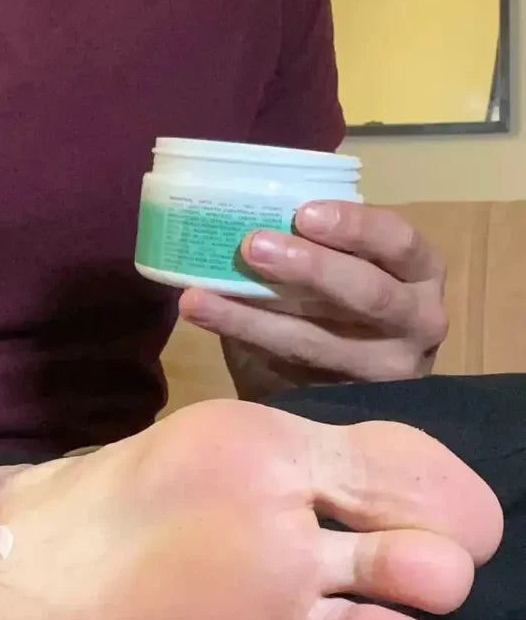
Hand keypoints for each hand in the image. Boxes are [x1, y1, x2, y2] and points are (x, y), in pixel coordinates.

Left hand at [179, 202, 448, 400]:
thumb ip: (311, 247)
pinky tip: (205, 322)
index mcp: (420, 273)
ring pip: (317, 342)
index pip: (399, 241)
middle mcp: (419, 323)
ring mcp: (387, 373)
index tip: (302, 213)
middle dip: (307, 267)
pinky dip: (243, 346)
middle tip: (252, 246)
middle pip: (367, 293)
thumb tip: (242, 215)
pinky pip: (289, 374)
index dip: (354, 226)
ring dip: (252, 316)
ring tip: (199, 297)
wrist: (339, 395)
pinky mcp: (346, 407)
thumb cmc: (339, 314)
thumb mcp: (340, 273)